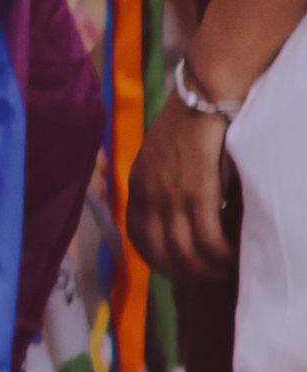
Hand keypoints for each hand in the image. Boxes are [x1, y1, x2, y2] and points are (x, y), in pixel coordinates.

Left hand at [126, 89, 233, 285]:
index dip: (156, 259)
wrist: (203, 94)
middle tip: (206, 278)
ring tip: (224, 272)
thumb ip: (163, 181)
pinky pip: (208, 239)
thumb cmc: (190, 119)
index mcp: (138, 183)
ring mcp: (171, 195)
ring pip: (185, 252)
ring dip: (206, 269)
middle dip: (183, 273)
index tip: (175, 269)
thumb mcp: (162, 153)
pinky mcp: (198, 192)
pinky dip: (220, 255)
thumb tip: (178, 208)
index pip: (137, 236)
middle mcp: (149, 194)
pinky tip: (233, 258)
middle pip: (160, 252)